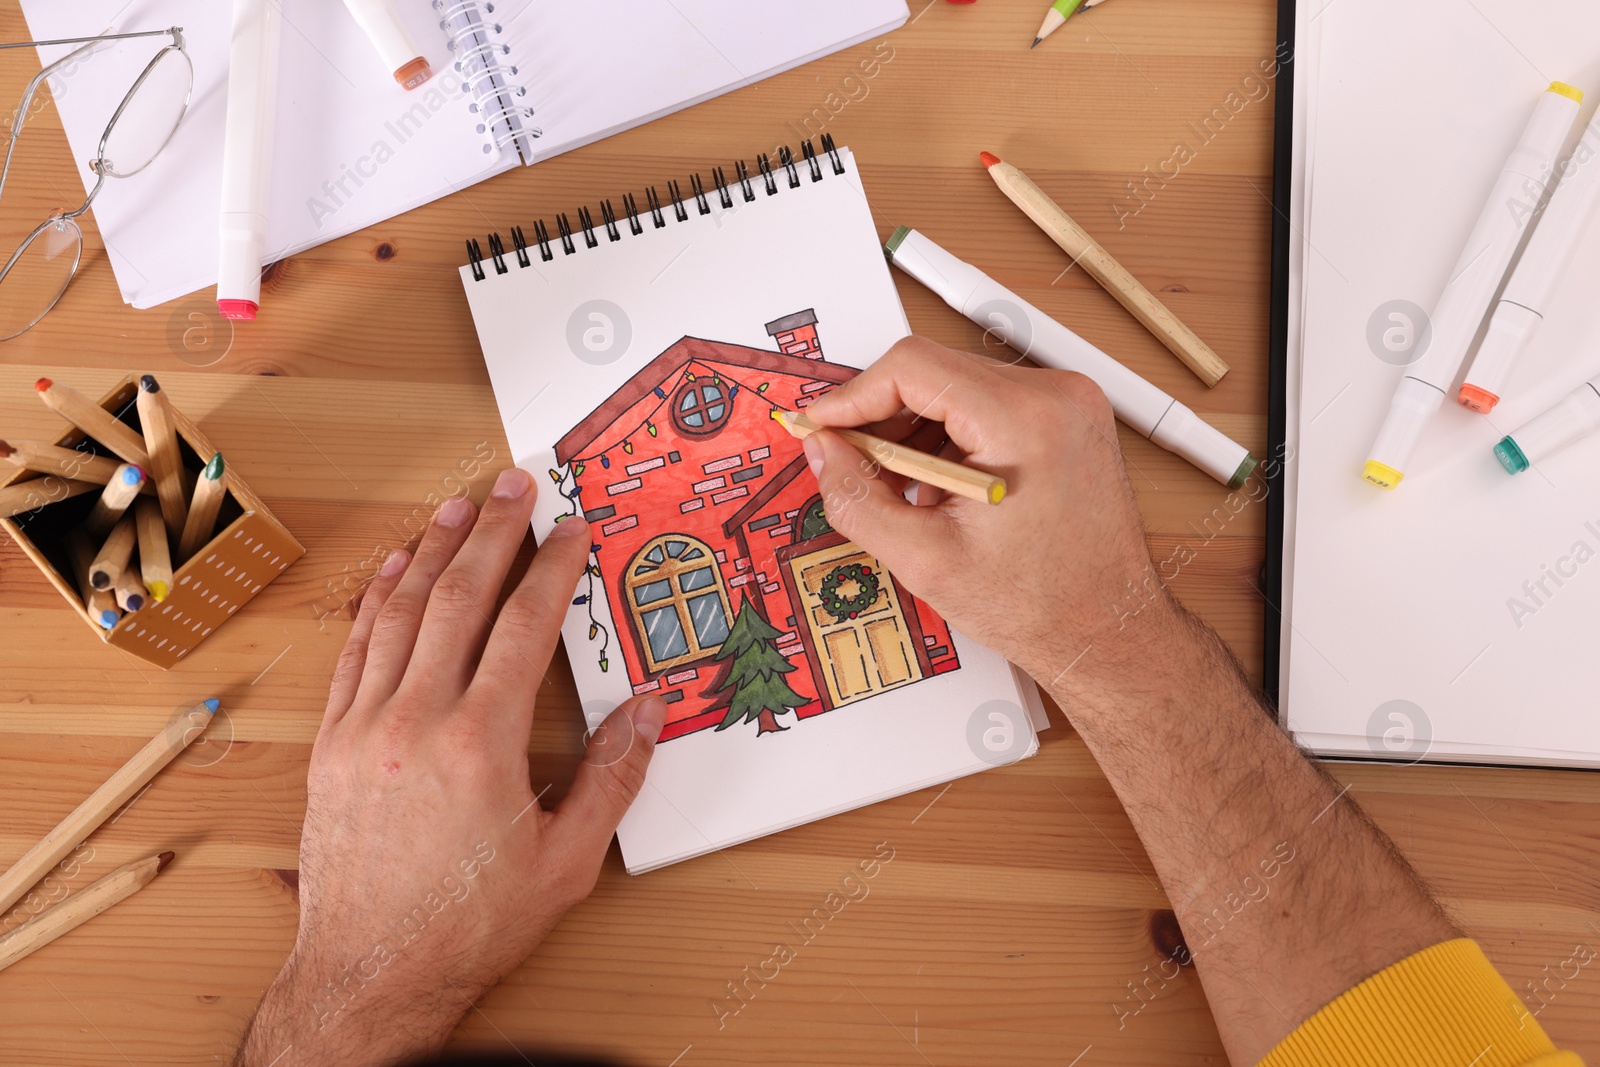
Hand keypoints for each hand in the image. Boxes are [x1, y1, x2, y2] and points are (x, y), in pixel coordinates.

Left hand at [234, 469, 667, 1066]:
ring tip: (457, 505)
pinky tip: (391, 570)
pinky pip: (354, 649)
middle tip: (513, 485)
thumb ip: (612, 777)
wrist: (369, 972)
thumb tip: (649, 711)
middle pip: (459, 597)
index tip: (568, 529)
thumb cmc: (467, 925)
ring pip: (399, 612)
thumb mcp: (566, 862)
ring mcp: (364, 725)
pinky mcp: (331, 743)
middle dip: (491, 532)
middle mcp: (414, 719)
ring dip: (431, 550)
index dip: (550, 566)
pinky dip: (375, 600)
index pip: (523, 625)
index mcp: (479, 742)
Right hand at [801, 337, 1172, 693]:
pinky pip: (986, 405)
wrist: (1107, 629)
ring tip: (904, 494)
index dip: (852, 396)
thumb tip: (822, 452)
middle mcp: (1054, 395)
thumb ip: (857, 498)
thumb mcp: (925, 558)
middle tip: (848, 465)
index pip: (913, 367)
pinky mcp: (1067, 418)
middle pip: (933, 372)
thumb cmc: (1042, 604)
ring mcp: (1067, 403)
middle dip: (881, 418)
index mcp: (1024, 419)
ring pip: (956, 387)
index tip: (820, 426)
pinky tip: (939, 490)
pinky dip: (949, 438)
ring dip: (915, 431)